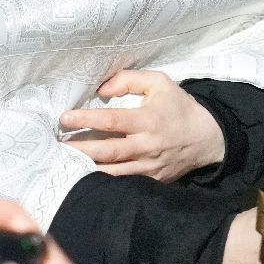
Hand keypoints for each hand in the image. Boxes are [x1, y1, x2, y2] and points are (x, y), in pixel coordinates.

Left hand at [58, 70, 225, 182]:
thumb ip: (129, 80)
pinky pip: (123, 183)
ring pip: (112, 172)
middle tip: (56, 146)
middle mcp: (146, 145)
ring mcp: (148, 167)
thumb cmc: (179, 107)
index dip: (86, 119)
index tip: (64, 118)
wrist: (207, 138)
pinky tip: (84, 178)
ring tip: (62, 163)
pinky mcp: (151, 180)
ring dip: (86, 169)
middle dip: (79, 149)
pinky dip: (103, 182)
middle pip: (107, 151)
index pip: (111, 120)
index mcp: (148, 120)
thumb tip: (101, 89)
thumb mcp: (160, 83)